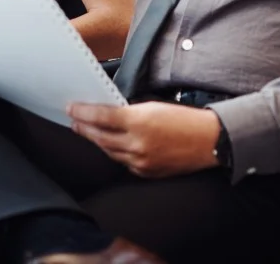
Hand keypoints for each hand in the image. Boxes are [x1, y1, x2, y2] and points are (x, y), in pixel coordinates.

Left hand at [68, 101, 221, 177]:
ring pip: (110, 152)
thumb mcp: (153, 106)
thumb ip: (129, 111)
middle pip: (101, 137)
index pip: (101, 117)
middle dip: (85, 128)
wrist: (208, 141)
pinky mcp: (147, 173)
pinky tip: (109, 146)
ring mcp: (141, 162)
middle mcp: (137, 144)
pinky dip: (115, 153)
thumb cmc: (184, 118)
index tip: (71, 108)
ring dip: (96, 141)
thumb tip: (109, 113)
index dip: (83, 112)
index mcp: (138, 122)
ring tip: (86, 132)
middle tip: (74, 120)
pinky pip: (124, 163)